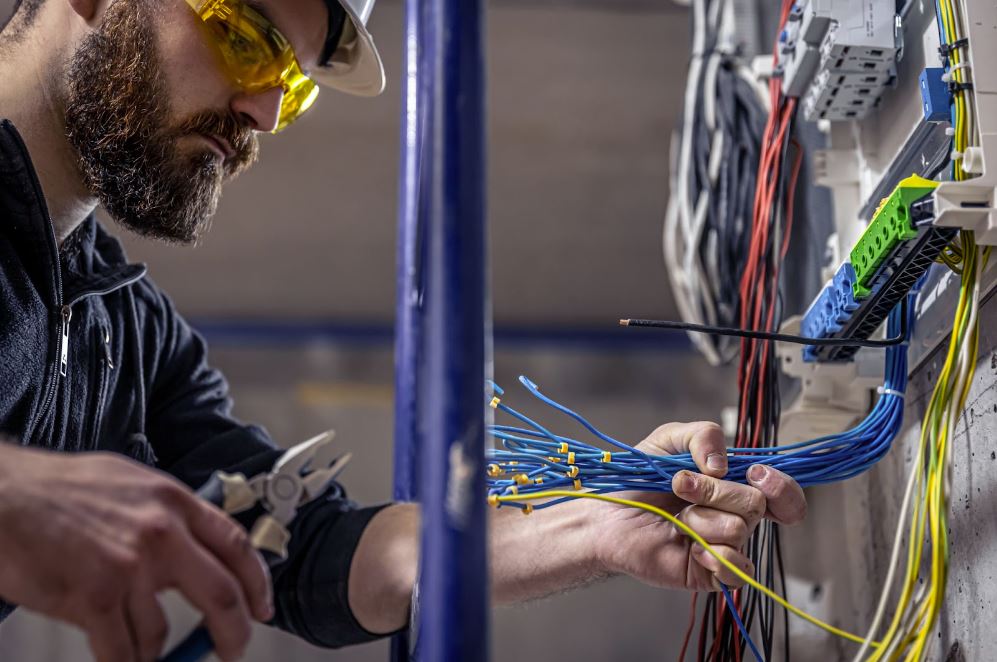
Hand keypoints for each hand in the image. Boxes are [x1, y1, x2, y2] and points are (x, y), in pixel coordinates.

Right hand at [0, 443, 272, 661]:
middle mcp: (161, 533)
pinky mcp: (94, 597)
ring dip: (152, 650)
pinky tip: (120, 658)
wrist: (3, 496)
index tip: (261, 607)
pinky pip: (123, 651)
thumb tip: (193, 555)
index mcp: (174, 501)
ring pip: (160, 633)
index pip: (237, 545)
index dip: (257, 583)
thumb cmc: (60, 489)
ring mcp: (129, 567)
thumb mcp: (131, 485)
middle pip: (221, 594)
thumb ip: (167, 517)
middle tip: (233, 650)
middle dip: (233, 632)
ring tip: (135, 644)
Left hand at [593, 422, 805, 591]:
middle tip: (680, 486)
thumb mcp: (669, 439)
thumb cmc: (637, 480)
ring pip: (738, 529)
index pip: (782, 494)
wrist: (606, 514)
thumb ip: (702, 434)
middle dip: (714, 490)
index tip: (754, 473)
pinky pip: (736, 570)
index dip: (780, 486)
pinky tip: (690, 549)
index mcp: (734, 486)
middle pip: (756, 503)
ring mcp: (725, 546)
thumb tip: (723, 465)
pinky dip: (714, 556)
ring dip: (699, 518)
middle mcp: (735, 517)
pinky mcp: (712, 574)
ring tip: (675, 519)